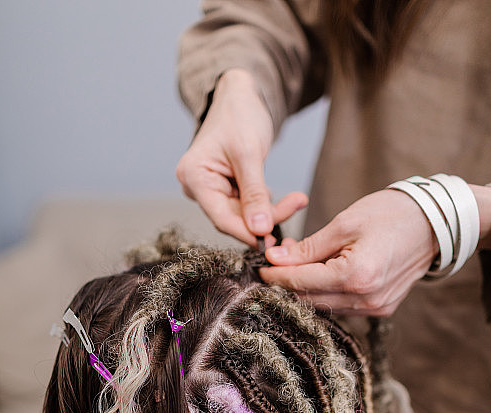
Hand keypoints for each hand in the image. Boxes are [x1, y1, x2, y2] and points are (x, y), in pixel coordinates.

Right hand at [176, 69, 307, 246]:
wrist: (240, 96)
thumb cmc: (239, 115)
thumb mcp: (249, 154)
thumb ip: (254, 194)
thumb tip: (261, 230)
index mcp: (193, 177)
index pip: (221, 218)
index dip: (247, 232)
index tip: (273, 238)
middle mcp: (197, 187)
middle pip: (233, 219)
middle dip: (265, 218)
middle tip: (296, 205)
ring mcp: (211, 190)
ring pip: (242, 216)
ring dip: (270, 212)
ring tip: (297, 199)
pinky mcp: (225, 190)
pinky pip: (246, 208)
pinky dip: (266, 205)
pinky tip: (285, 199)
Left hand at [259, 184, 490, 314]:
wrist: (438, 223)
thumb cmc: (394, 214)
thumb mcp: (346, 222)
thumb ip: (308, 247)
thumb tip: (276, 258)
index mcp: (356, 276)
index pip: (301, 282)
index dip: (276, 275)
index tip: (260, 265)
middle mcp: (366, 300)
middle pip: (310, 299)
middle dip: (287, 283)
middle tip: (274, 263)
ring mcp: (376, 308)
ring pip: (325, 306)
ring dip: (306, 289)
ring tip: (296, 265)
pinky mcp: (382, 309)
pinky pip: (343, 307)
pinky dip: (327, 293)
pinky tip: (320, 275)